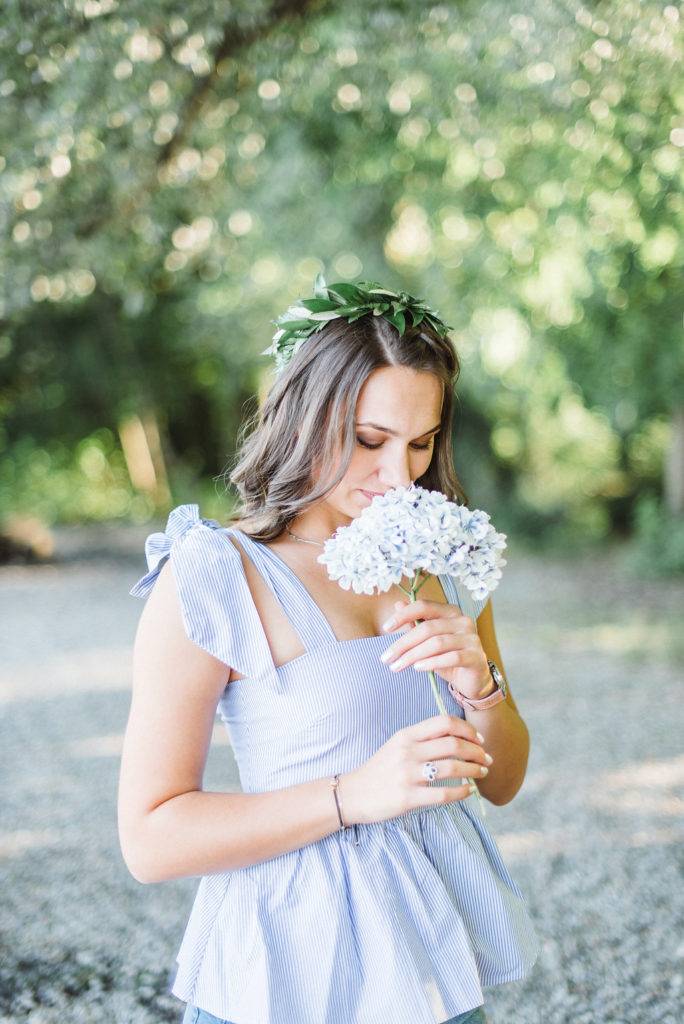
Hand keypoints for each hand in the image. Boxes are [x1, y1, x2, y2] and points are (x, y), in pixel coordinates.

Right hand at [338, 714, 492, 825]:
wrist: (353, 794)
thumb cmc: (380, 769)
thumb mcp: (397, 745)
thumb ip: (422, 739)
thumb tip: (456, 739)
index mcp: (406, 735)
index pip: (444, 723)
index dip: (467, 729)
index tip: (479, 739)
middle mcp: (408, 752)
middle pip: (453, 744)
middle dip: (477, 751)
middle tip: (486, 759)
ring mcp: (407, 775)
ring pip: (452, 768)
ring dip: (473, 770)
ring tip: (482, 774)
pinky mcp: (408, 798)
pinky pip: (444, 793)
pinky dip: (462, 792)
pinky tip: (468, 791)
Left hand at [379, 597, 492, 701]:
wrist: (473, 679)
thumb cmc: (448, 657)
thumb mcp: (429, 640)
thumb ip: (415, 623)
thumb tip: (398, 604)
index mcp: (450, 611)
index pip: (424, 606)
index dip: (404, 615)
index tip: (386, 628)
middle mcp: (463, 621)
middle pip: (427, 628)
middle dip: (403, 643)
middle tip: (386, 658)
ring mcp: (472, 638)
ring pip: (437, 643)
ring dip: (413, 656)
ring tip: (397, 666)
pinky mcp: (476, 657)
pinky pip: (451, 658)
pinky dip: (431, 663)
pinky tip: (418, 668)